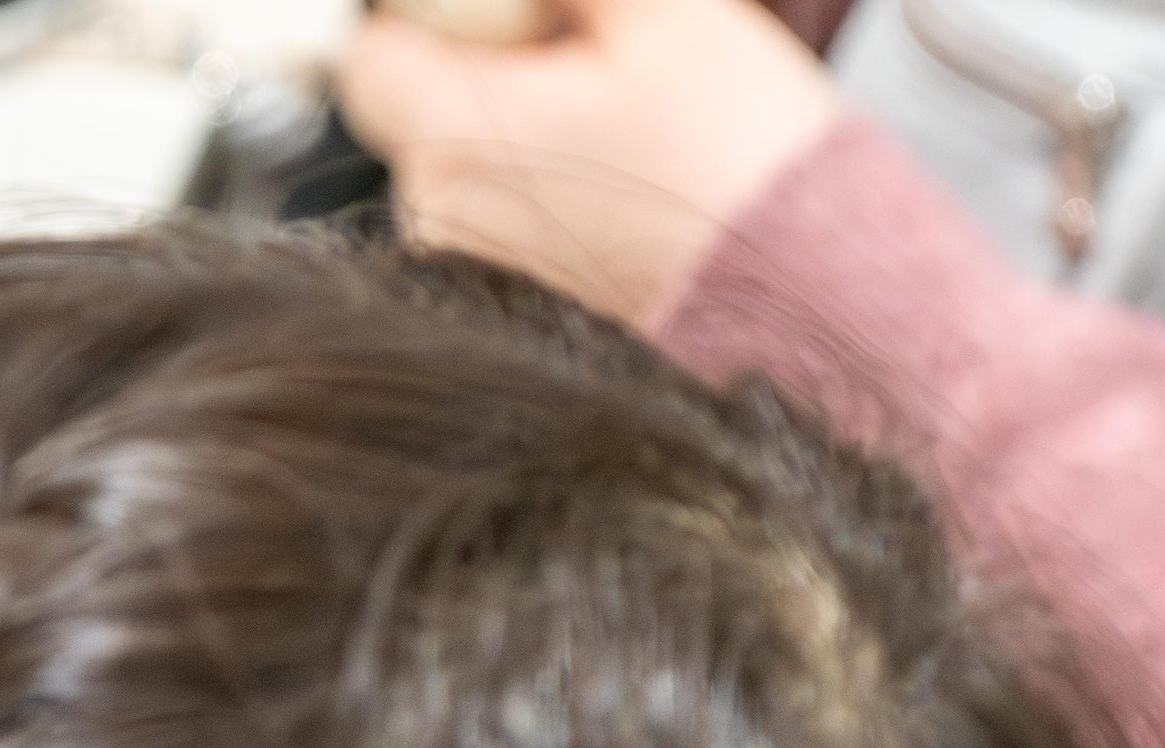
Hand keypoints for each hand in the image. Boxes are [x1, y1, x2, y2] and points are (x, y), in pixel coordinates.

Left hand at [340, 0, 843, 334]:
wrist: (795, 290)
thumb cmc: (732, 156)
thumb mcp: (656, 13)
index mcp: (455, 139)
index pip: (370, 57)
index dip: (425, 16)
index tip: (505, 11)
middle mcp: (438, 218)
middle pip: (418, 105)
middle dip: (489, 66)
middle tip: (591, 57)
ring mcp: (468, 269)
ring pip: (462, 160)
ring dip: (521, 124)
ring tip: (622, 124)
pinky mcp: (504, 301)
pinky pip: (497, 213)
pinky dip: (542, 181)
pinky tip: (618, 176)